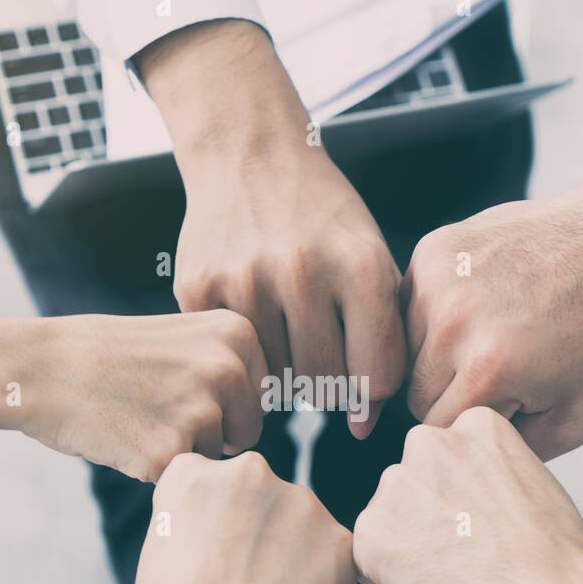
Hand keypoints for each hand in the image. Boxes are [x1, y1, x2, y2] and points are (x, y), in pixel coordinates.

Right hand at [19, 310, 266, 481]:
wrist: (44, 368)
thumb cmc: (115, 359)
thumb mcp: (189, 339)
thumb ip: (238, 365)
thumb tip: (285, 405)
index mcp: (239, 333)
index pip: (261, 398)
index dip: (219, 404)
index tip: (175, 384)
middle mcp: (229, 367)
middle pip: (247, 434)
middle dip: (208, 435)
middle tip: (154, 406)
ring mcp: (201, 409)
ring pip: (216, 460)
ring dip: (182, 453)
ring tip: (139, 419)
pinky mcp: (172, 452)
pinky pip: (183, 482)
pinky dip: (154, 471)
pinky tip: (125, 439)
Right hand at [135, 451, 356, 583]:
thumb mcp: (160, 548)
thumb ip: (197, 519)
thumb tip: (225, 526)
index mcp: (195, 473)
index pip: (217, 484)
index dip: (218, 529)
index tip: (211, 561)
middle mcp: (249, 472)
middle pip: (266, 500)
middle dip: (261, 536)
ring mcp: (298, 502)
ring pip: (304, 527)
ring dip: (294, 557)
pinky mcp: (337, 539)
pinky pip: (336, 558)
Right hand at [174, 132, 402, 437]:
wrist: (251, 155)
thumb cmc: (324, 220)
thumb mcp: (370, 262)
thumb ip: (383, 342)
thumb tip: (361, 428)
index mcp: (360, 266)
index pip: (376, 377)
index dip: (372, 386)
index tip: (360, 368)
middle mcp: (303, 272)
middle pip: (325, 383)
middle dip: (328, 380)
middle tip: (320, 350)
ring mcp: (245, 281)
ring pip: (276, 379)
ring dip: (286, 370)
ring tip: (288, 330)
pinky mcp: (199, 288)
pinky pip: (232, 356)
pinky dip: (246, 352)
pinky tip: (255, 317)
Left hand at [353, 406, 582, 583]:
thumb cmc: (554, 561)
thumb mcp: (532, 483)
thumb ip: (486, 473)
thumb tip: (461, 493)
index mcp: (474, 424)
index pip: (446, 456)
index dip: (461, 497)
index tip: (482, 521)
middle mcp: (428, 444)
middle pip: (412, 481)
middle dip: (427, 515)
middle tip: (466, 552)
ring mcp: (396, 486)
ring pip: (388, 518)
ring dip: (408, 545)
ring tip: (456, 574)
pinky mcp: (371, 533)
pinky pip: (369, 557)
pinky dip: (391, 578)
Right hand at [402, 197, 582, 458]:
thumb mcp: (577, 415)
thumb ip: (520, 453)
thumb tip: (466, 460)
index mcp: (489, 371)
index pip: (440, 427)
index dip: (473, 422)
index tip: (506, 402)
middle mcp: (453, 324)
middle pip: (415, 393)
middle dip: (451, 392)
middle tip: (498, 369)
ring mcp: (437, 281)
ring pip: (406, 350)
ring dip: (437, 352)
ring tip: (488, 334)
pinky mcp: (431, 249)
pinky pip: (409, 306)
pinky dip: (434, 312)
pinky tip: (478, 303)